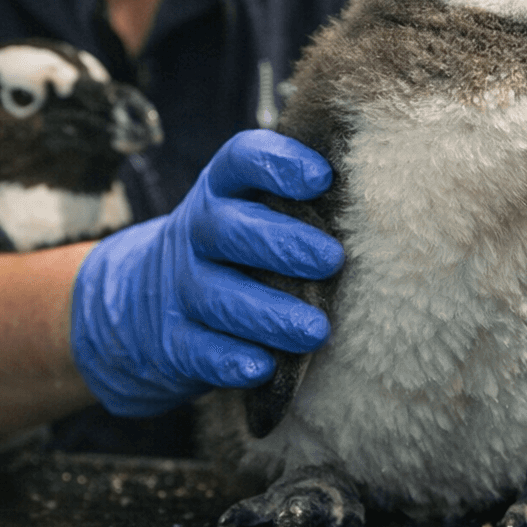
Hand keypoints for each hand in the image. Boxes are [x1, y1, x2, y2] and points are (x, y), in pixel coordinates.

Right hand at [70, 130, 343, 416]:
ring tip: (317, 330)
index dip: (278, 163)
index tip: (322, 177)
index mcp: (223, 190)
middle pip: (230, 228)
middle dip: (283, 243)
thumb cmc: (236, 250)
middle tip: (333, 259)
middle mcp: (198, 232)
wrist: (141, 304)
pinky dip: (229, 360)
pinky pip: (197, 350)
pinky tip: (262, 367)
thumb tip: (385, 194)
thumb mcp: (253, 211)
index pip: (242, 159)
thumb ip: (303, 200)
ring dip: (270, 313)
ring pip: (219, 296)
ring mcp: (180, 287)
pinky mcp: (173, 341)